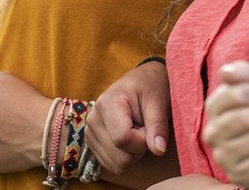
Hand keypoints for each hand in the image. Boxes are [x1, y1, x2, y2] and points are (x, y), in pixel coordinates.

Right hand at [88, 60, 170, 175]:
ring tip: (135, 132)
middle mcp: (93, 120)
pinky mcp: (91, 143)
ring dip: (132, 154)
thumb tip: (158, 150)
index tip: (148, 126)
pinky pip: (112, 166)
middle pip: (120, 157)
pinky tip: (128, 139)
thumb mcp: (158, 102)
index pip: (122, 139)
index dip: (142, 140)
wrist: (138, 83)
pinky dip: (124, 157)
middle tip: (143, 128)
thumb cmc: (149, 89)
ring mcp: (89, 133)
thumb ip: (158, 126)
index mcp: (107, 104)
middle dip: (139, 149)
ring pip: (116, 165)